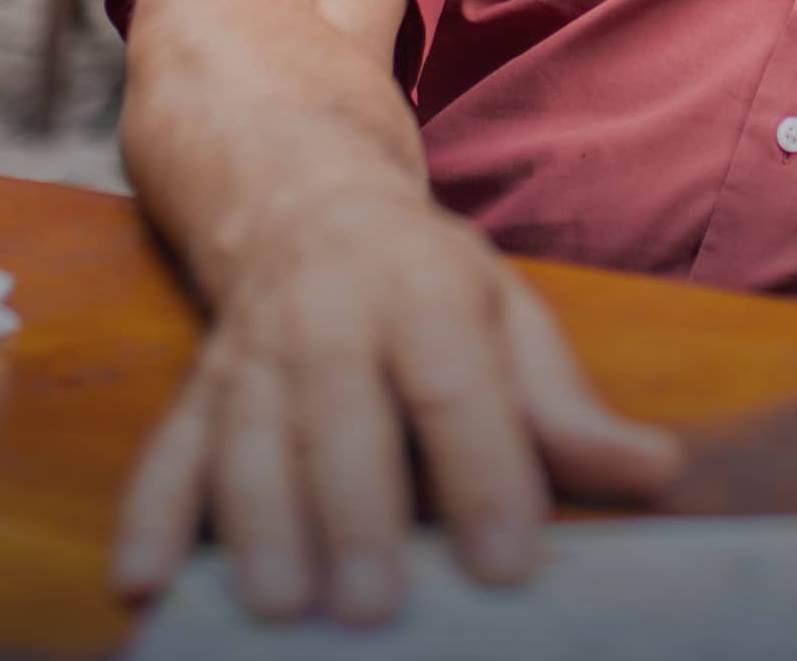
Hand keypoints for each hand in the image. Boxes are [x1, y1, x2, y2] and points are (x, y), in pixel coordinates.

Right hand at [107, 184, 681, 622]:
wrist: (297, 190)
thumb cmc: (424, 278)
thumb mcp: (508, 316)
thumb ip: (565, 406)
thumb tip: (654, 471)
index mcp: (423, 295)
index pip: (457, 386)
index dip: (484, 472)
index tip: (510, 562)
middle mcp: (330, 319)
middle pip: (340, 416)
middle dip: (355, 511)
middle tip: (374, 605)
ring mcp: (253, 354)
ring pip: (247, 439)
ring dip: (256, 523)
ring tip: (279, 606)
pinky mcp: (197, 388)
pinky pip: (166, 450)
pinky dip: (148, 513)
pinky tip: (142, 577)